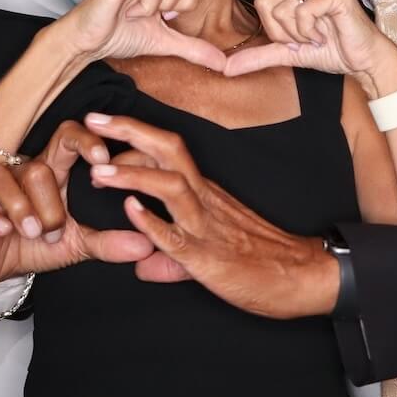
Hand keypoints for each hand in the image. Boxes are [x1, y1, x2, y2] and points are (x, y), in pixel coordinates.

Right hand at [0, 120, 154, 279]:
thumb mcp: (78, 245)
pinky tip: (2, 230)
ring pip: (3, 179)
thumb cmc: (41, 244)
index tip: (103, 157)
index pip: (67, 138)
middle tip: (54, 232)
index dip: (84, 140)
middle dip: (49, 204)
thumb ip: (109, 242)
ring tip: (32, 233)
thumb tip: (145, 246)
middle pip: (38, 168)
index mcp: (53, 173)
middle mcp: (23, 173)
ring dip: (21, 209)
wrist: (3, 267)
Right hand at [55, 0, 235, 70]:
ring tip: (142, 12)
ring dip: (165, 5)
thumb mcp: (164, 41)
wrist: (87, 44)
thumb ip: (193, 47)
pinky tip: (130, 11)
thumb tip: (223, 63)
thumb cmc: (118, 35)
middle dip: (185, 1)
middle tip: (161, 13)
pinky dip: (147, 7)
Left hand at [81, 112, 338, 317]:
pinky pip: (178, 238)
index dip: (133, 136)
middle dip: (129, 132)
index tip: (100, 125)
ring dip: (133, 176)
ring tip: (99, 170)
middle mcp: (205, 201)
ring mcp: (208, 227)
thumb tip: (140, 266)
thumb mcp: (210, 254)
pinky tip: (130, 212)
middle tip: (92, 120)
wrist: (305, 277)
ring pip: (170, 187)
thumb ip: (171, 257)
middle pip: (168, 152)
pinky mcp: (211, 259)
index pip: (167, 152)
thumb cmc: (261, 262)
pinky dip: (152, 223)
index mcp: (205, 194)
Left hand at [221, 0, 396, 94]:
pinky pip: (303, 12)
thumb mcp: (287, 53)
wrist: (362, 60)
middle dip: (279, 32)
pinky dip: (309, 32)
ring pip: (283, 9)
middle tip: (302, 39)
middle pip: (265, 1)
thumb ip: (258, 55)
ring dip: (297, 34)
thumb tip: (226, 67)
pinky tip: (324, 35)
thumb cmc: (331, 50)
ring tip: (316, 36)